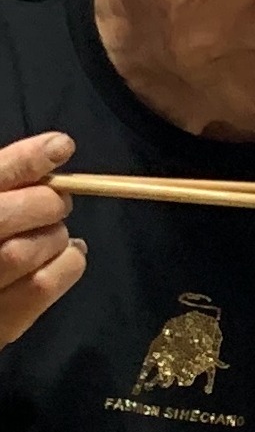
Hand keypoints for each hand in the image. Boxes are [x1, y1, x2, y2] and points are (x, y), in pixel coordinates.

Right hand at [0, 133, 83, 347]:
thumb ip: (3, 183)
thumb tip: (53, 151)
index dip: (25, 160)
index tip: (61, 146)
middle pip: (9, 213)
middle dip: (46, 202)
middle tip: (57, 202)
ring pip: (30, 249)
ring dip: (56, 235)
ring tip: (51, 233)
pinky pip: (46, 284)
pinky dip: (70, 263)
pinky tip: (68, 255)